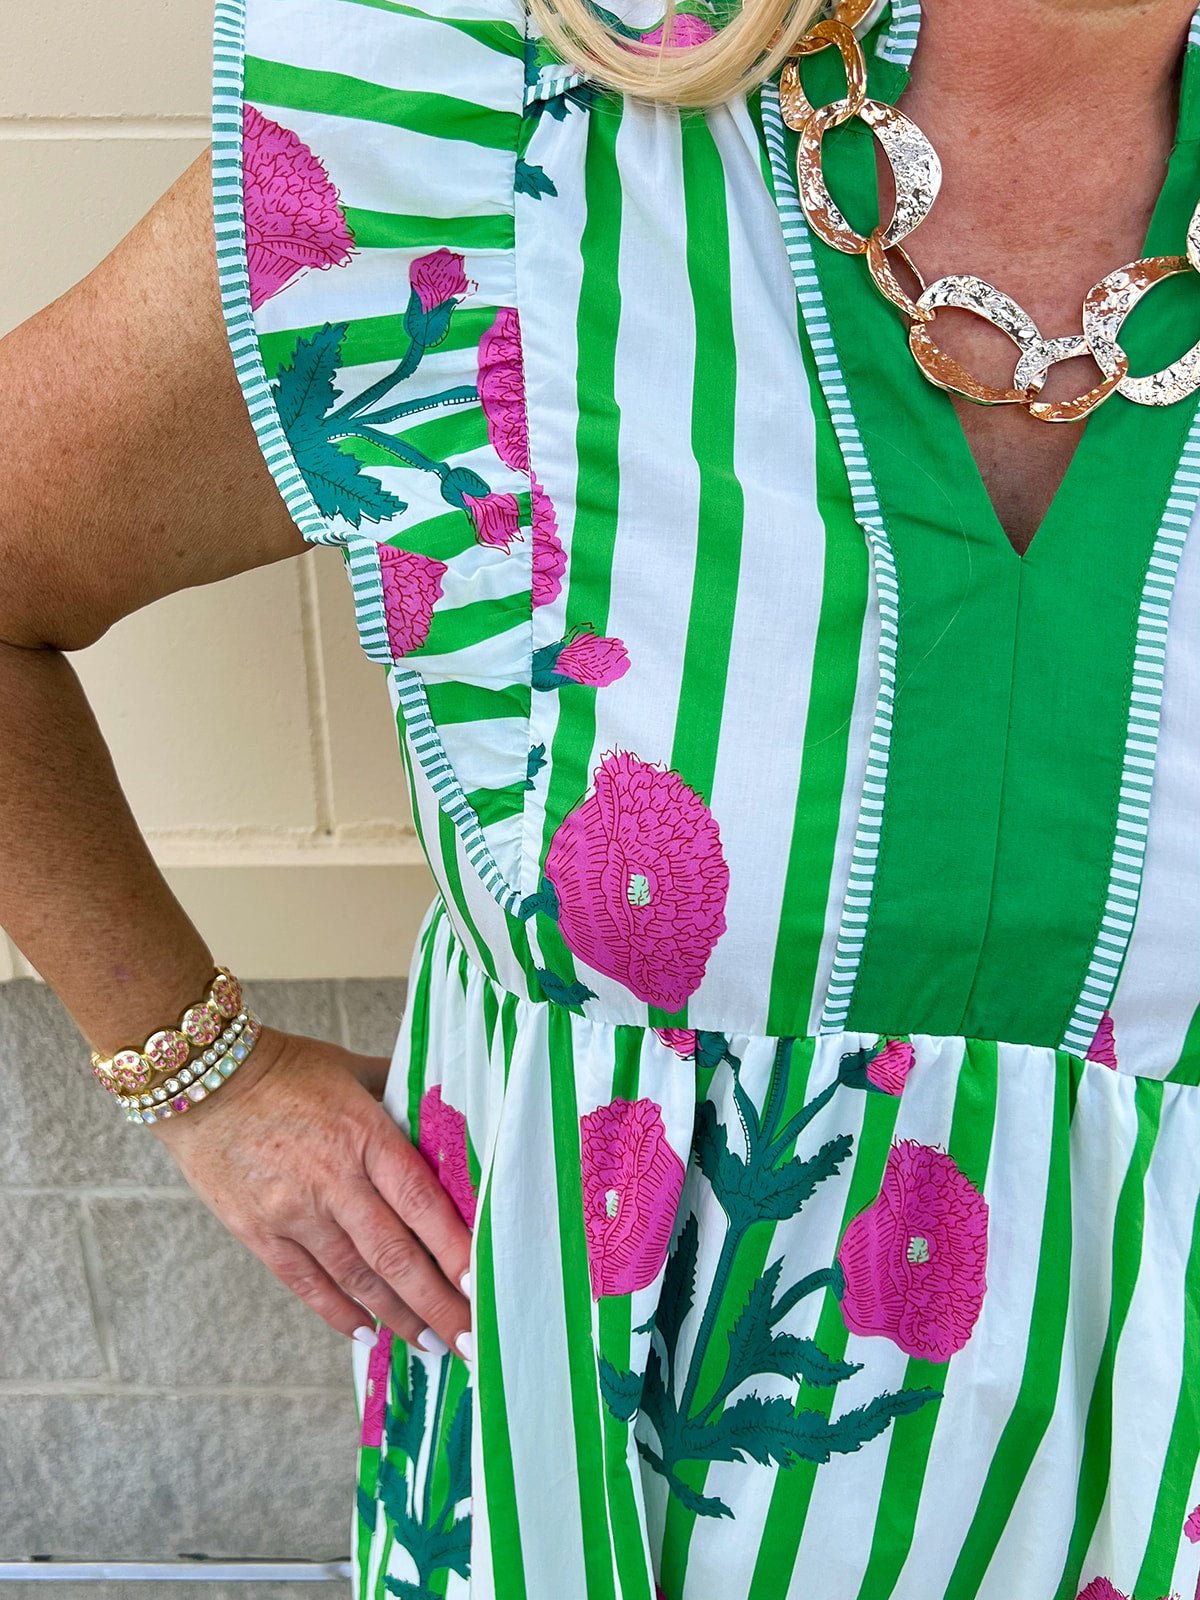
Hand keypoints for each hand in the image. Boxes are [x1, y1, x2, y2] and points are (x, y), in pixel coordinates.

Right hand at [149, 1024, 471, 1359]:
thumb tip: (445, 1107)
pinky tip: (367, 1331)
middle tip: (471, 1340)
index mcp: (364, 1134)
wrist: (199, 1080)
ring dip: (397, 1316)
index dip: (454, 1247)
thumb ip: (399, 1093)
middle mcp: (331, 1180)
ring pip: (356, 1278)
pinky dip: (340, 1311)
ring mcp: (293, 1211)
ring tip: (431, 1342)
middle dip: (438, 1304)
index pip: (421, 1200)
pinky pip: (307, 1284)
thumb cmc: (284, 1069)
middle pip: (394, 1254)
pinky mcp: (258, 1232)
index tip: (482, 1283)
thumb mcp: (352, 1069)